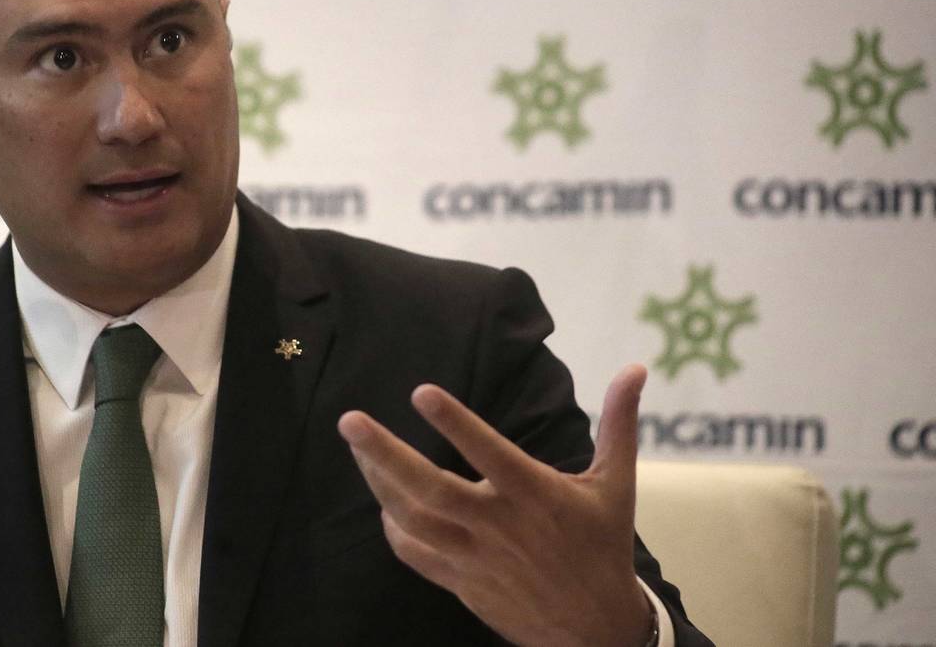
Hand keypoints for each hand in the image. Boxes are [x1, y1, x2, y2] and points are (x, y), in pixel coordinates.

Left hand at [337, 364, 651, 646]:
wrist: (597, 631)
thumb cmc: (604, 545)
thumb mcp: (617, 483)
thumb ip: (618, 421)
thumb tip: (637, 366)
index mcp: (537, 495)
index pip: (490, 453)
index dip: (456, 424)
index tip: (420, 392)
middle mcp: (500, 526)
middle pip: (432, 489)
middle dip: (386, 454)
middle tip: (349, 420)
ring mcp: (475, 557)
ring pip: (414, 520)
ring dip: (379, 483)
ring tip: (357, 447)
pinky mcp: (462, 582)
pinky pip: (415, 554)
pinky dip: (394, 527)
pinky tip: (382, 500)